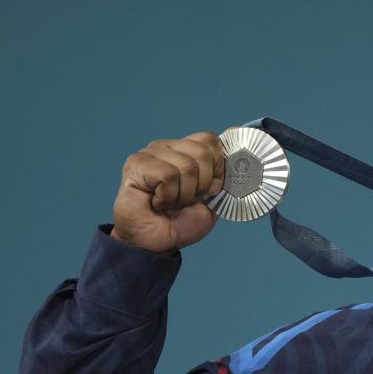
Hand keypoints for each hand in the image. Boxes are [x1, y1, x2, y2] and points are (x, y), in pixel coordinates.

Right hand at [110, 131, 225, 253]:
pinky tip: (158, 202)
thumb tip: (235, 131)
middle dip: (202, 185)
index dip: (218, 167)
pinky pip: (168, 176)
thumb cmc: (182, 220)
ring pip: (187, 166)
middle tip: (188, 199)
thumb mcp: (214, 197)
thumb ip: (225, 169)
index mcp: (187, 150)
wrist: (158, 243)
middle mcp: (168, 146)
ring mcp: (150, 152)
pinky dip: (168, 196)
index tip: (210, 188)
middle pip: (203, 152)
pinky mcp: (136, 164)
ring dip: (184, 195)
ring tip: (171, 203)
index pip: (211, 140)